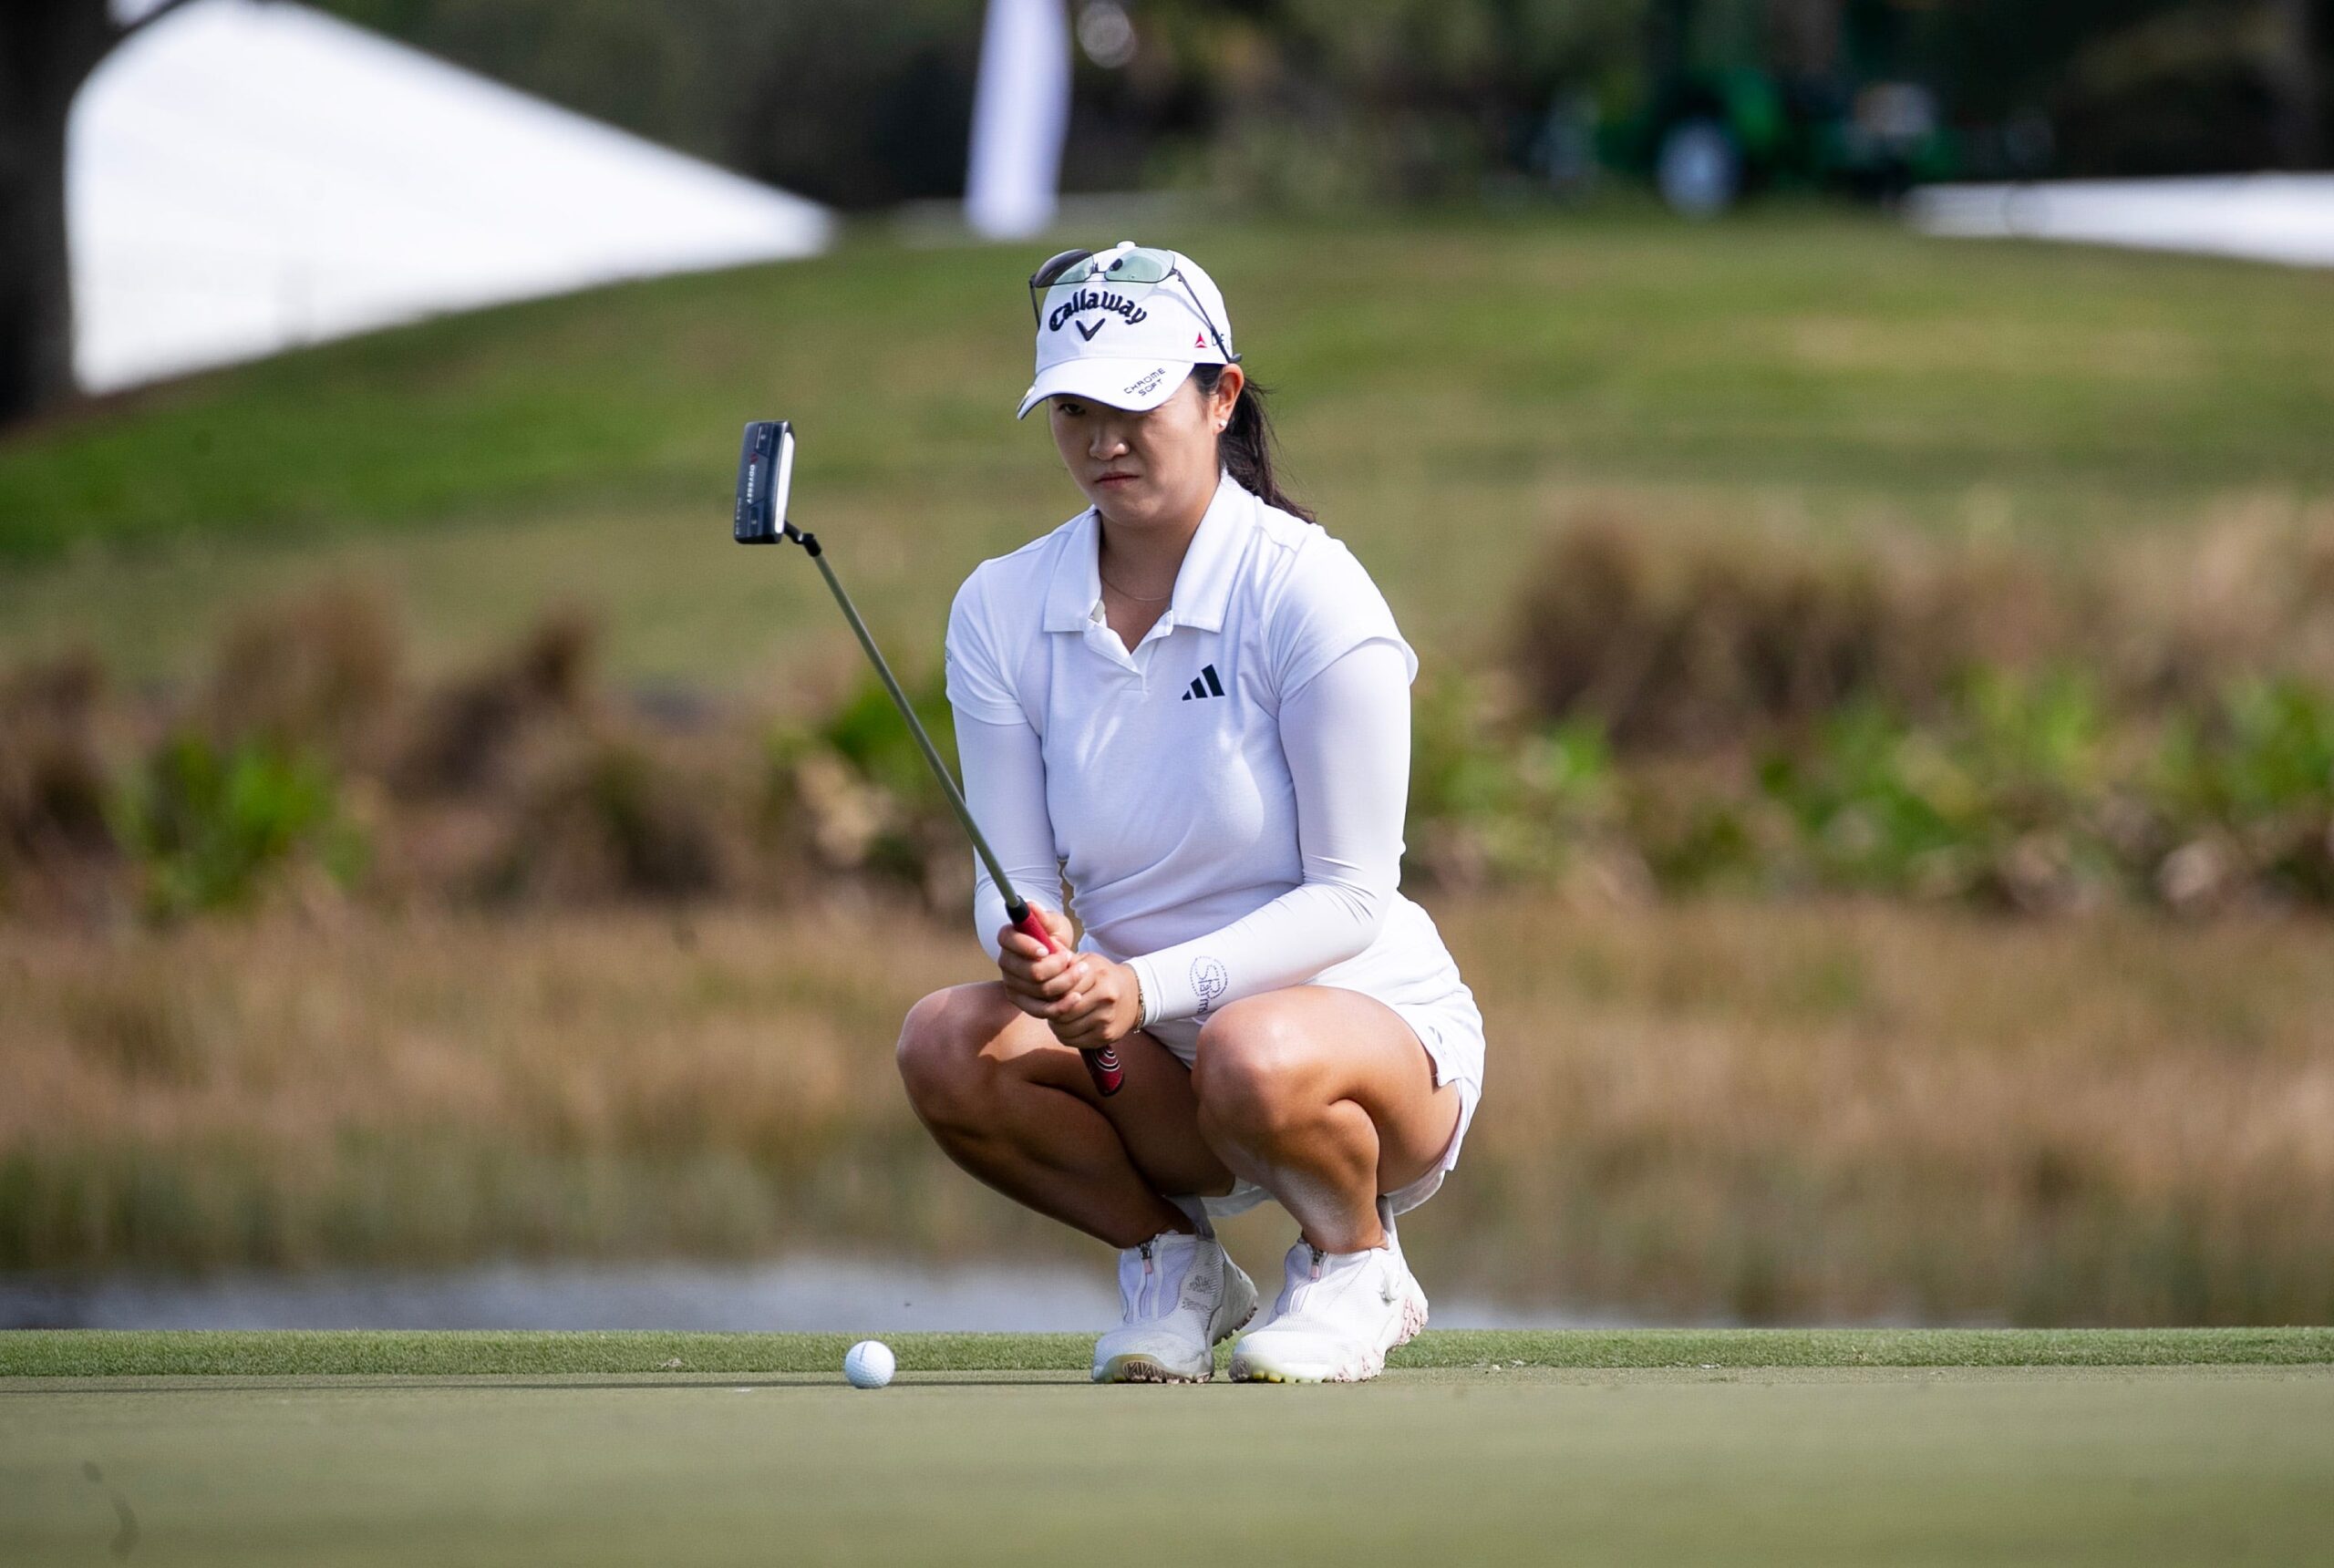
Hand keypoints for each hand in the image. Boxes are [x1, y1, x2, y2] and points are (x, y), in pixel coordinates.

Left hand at [994, 908, 1140, 1049]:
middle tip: (1046, 1004)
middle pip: (1061, 1009)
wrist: (1134, 995)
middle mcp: (1105, 996)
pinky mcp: (1106, 1036)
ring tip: (1056, 1013)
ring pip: (1065, 1027)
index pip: (1061, 986)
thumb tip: (1037, 939)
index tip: (1043, 988)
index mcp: (1098, 975)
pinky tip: (1067, 1024)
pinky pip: (1074, 1040)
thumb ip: (1063, 957)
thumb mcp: (1087, 960)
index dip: (1048, 990)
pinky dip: (1065, 1034)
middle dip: (1049, 1008)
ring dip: (1055, 1023)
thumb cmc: (1103, 975)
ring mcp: (1106, 1018)